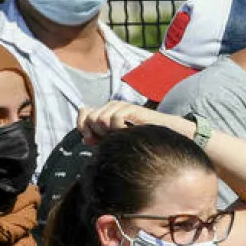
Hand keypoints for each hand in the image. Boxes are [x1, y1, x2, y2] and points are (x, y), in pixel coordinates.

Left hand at [77, 101, 193, 144]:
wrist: (162, 135)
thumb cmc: (140, 138)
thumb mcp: (116, 140)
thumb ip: (100, 139)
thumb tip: (85, 140)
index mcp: (105, 111)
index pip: (84, 113)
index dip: (83, 127)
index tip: (91, 140)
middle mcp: (111, 106)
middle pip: (90, 118)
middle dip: (97, 132)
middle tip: (111, 139)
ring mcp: (120, 106)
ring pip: (100, 119)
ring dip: (109, 132)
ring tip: (122, 135)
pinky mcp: (130, 108)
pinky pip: (115, 119)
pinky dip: (119, 129)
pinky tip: (129, 132)